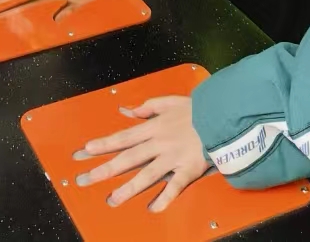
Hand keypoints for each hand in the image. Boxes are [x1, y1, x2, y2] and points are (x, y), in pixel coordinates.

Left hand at [74, 96, 209, 212]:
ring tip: (112, 199)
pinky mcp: (189, 169)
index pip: (123, 137)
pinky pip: (175, 186)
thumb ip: (147, 106)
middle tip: (86, 179)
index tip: (86, 151)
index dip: (104, 144)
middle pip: (128, 158)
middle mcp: (159, 143)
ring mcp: (173, 157)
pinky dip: (165, 197)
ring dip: (129, 188)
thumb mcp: (169, 102)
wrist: (223, 116)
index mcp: (154, 127)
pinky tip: (153, 208)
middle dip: (105, 169)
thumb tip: (127, 110)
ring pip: (147, 175)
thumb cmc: (197, 110)